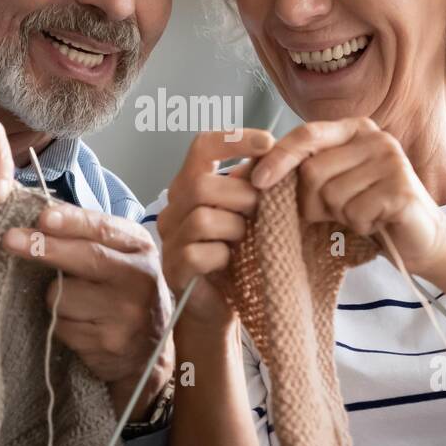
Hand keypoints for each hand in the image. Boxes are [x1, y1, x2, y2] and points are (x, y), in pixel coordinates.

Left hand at [1, 204, 174, 420]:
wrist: (150, 346)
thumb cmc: (124, 289)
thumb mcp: (120, 253)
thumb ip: (89, 235)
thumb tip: (41, 218)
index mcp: (140, 248)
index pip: (103, 229)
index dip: (71, 222)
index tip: (43, 217)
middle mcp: (139, 279)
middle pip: (86, 258)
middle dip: (43, 248)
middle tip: (10, 239)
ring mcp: (125, 314)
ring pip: (63, 296)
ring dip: (55, 297)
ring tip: (76, 302)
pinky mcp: (107, 343)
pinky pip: (62, 326)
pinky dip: (61, 323)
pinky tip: (81, 324)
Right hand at [157, 129, 275, 328]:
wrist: (221, 306)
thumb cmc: (238, 256)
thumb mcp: (248, 213)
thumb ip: (254, 185)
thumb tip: (276, 153)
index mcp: (190, 186)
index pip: (202, 146)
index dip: (234, 139)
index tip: (269, 143)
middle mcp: (172, 208)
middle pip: (201, 183)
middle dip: (242, 196)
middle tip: (261, 213)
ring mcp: (169, 239)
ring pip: (203, 218)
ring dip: (235, 229)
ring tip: (245, 241)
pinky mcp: (174, 268)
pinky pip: (199, 252)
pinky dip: (223, 256)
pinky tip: (231, 263)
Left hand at [249, 117, 445, 275]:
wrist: (422, 239)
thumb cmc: (368, 210)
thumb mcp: (328, 187)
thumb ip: (294, 175)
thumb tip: (237, 174)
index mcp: (355, 129)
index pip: (306, 135)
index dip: (277, 158)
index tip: (255, 182)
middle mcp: (376, 137)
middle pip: (314, 171)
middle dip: (313, 202)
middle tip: (334, 213)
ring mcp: (392, 161)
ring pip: (333, 195)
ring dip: (340, 216)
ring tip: (361, 215)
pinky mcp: (402, 189)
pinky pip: (355, 212)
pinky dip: (359, 226)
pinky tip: (376, 223)